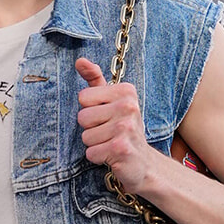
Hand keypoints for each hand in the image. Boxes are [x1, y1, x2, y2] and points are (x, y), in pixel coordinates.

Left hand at [75, 56, 158, 193]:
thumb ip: (95, 79)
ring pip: (86, 137)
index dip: (90, 110)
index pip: (83, 97)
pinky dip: (98, 157)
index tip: (107, 117)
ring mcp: (126, 128)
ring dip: (95, 144)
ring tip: (111, 143)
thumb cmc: (124, 129)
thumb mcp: (112, 101)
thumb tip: (80, 61)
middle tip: (109, 133)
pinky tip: (112, 155)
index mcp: (126, 91)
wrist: (143, 163)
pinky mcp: (121, 149)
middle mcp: (128, 106)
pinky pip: (91, 153)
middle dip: (91, 129)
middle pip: (82, 117)